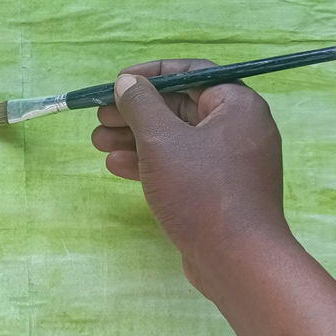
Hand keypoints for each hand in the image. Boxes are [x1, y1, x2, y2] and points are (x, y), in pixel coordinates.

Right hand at [91, 60, 289, 296]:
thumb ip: (140, 105)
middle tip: (100, 116)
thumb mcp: (162, 141)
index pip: (191, 73)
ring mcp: (228, 163)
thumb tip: (126, 82)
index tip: (118, 81)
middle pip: (179, 107)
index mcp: (237, 105)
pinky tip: (116, 165)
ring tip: (97, 141)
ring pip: (175, 139)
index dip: (150, 74)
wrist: (238, 262)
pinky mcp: (216, 190)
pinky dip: (149, 163)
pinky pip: (180, 166)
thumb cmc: (201, 192)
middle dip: (135, 112)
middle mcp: (237, 128)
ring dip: (134, 138)